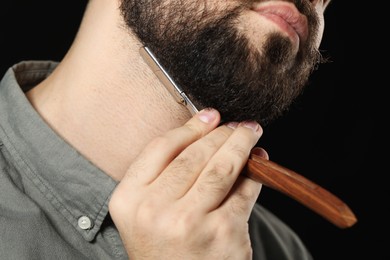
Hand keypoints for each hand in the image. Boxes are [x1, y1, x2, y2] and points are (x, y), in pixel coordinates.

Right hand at [109, 108, 263, 259]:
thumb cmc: (163, 248)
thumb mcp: (146, 212)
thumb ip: (164, 174)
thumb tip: (206, 128)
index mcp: (129, 199)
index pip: (162, 147)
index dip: (190, 127)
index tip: (209, 115)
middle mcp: (154, 210)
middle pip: (194, 155)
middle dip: (221, 133)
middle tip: (236, 125)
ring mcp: (190, 222)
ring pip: (222, 168)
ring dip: (241, 144)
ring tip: (251, 132)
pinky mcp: (223, 233)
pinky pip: (244, 192)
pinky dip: (255, 174)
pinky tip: (259, 162)